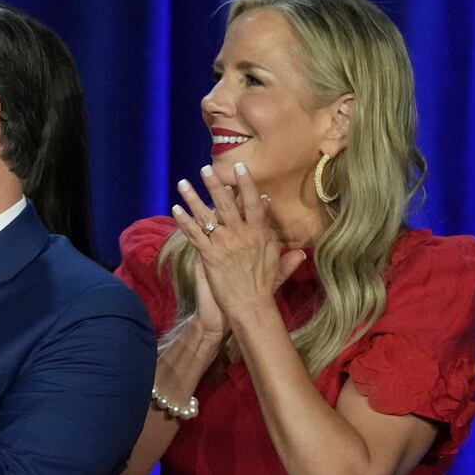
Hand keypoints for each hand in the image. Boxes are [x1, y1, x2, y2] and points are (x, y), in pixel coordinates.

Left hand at [172, 163, 306, 324]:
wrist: (251, 307)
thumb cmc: (264, 287)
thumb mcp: (277, 266)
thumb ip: (286, 255)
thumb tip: (300, 250)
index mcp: (260, 234)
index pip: (254, 203)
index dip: (246, 184)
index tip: (239, 167)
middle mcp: (242, 235)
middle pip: (227, 204)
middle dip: (215, 185)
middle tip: (206, 169)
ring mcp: (225, 244)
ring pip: (207, 216)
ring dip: (193, 198)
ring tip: (182, 183)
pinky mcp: (210, 256)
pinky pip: (194, 234)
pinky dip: (184, 221)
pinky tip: (174, 209)